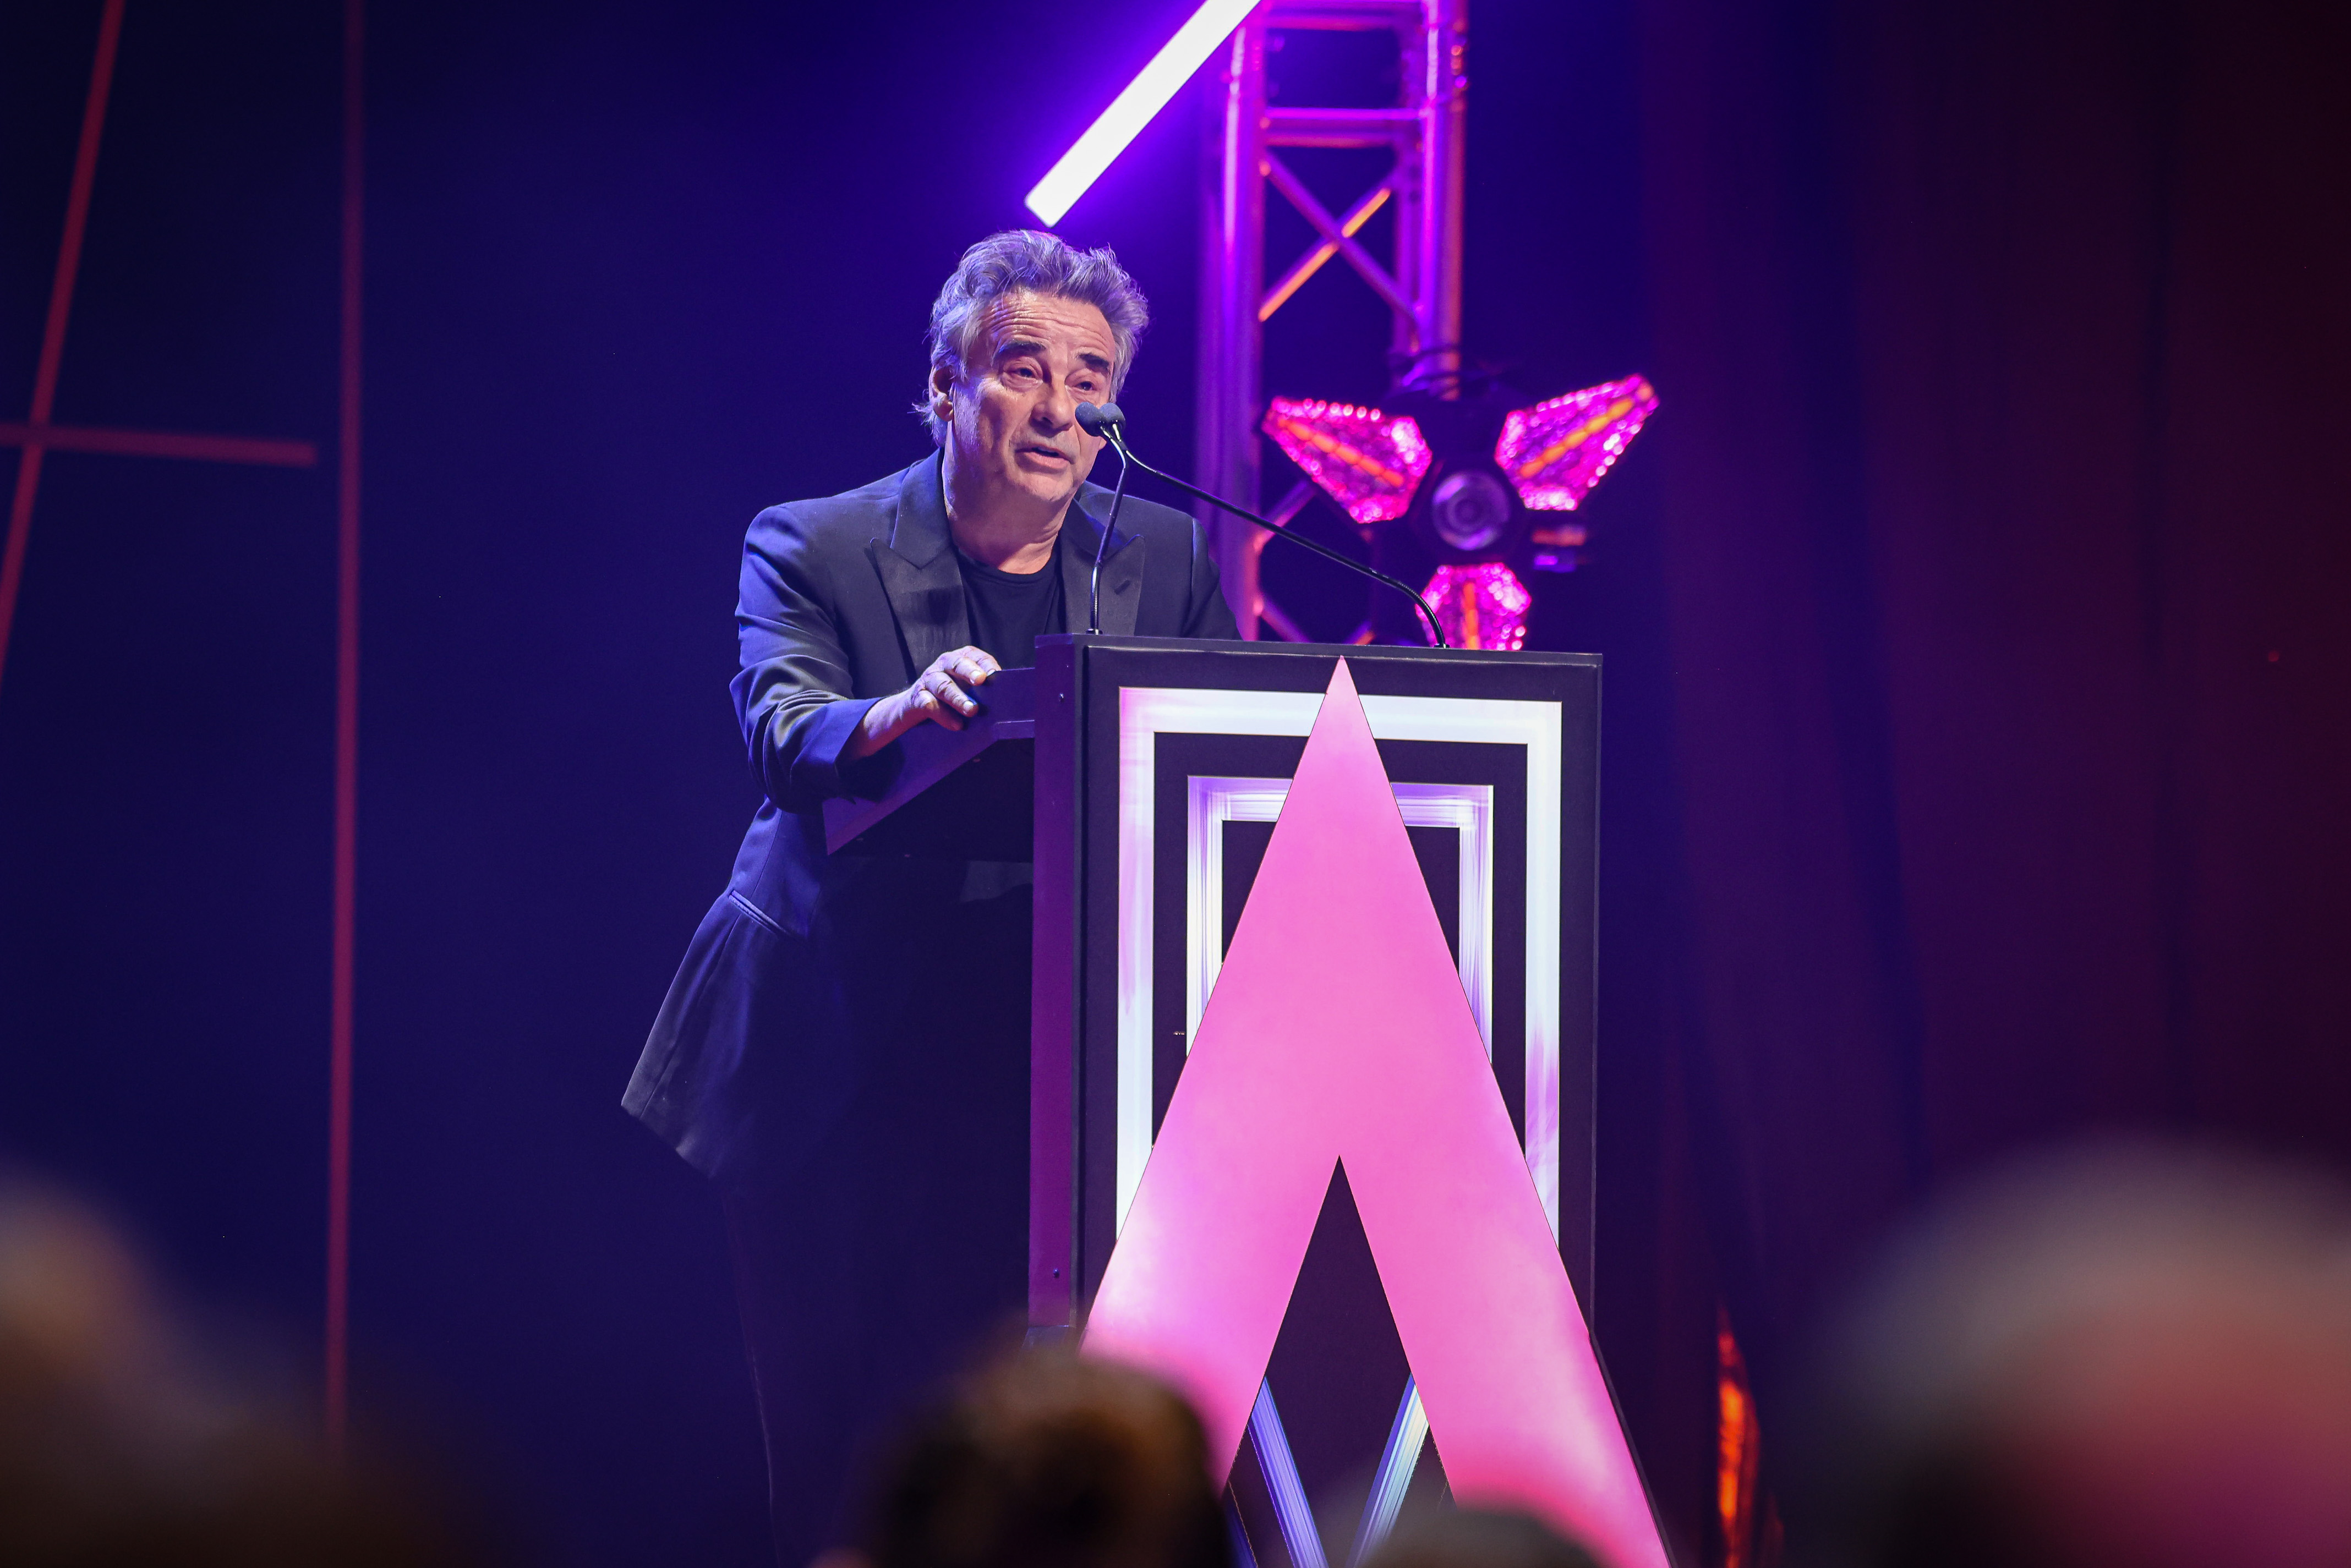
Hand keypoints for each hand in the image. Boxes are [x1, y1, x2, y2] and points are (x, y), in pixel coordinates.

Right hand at [844, 646, 1000, 757]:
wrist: (914, 705)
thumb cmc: (951, 695)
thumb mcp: (966, 687)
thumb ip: (984, 688)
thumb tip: (1009, 697)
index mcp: (959, 658)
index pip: (974, 656)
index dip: (985, 664)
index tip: (995, 675)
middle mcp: (943, 664)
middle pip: (956, 664)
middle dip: (969, 671)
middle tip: (982, 681)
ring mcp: (928, 680)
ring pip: (943, 686)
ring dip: (958, 698)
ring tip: (972, 711)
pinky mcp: (917, 698)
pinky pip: (929, 705)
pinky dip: (943, 715)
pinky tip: (956, 725)